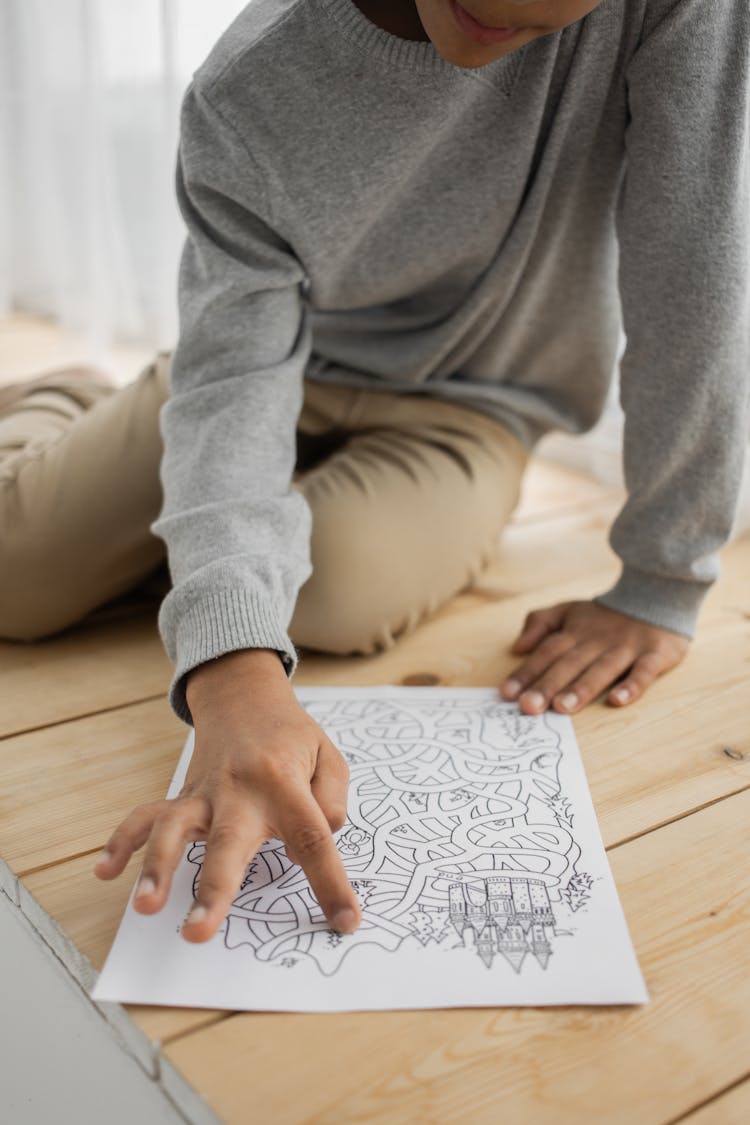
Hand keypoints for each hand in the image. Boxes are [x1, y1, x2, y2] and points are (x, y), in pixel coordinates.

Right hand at [95, 649, 360, 942]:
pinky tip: (106, 871)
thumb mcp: (329, 758)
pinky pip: (145, 817)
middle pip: (227, 843)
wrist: (244, 697)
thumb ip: (330, 802)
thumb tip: (316, 843)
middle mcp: (240, 790)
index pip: (313, 838)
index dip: (330, 883)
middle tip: (198, 932)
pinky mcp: (183, 797)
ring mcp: (205, 794)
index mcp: (284, 783)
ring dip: (157, 867)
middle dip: (213, 890)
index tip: (344, 923)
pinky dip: (123, 842)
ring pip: (174, 829)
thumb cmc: (292, 737)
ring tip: (144, 906)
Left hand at [500, 600, 689, 714]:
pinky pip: (643, 672)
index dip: (526, 673)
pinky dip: (632, 686)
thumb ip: (540, 623)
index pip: (546, 653)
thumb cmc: (605, 614)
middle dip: (547, 685)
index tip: (506, 694)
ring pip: (601, 669)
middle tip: (528, 707)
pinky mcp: (654, 654)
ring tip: (562, 707)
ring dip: (581, 688)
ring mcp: (626, 648)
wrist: (657, 592)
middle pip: (569, 664)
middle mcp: (597, 641)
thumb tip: (517, 647)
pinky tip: (618, 701)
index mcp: (575, 631)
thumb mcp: (569, 609)